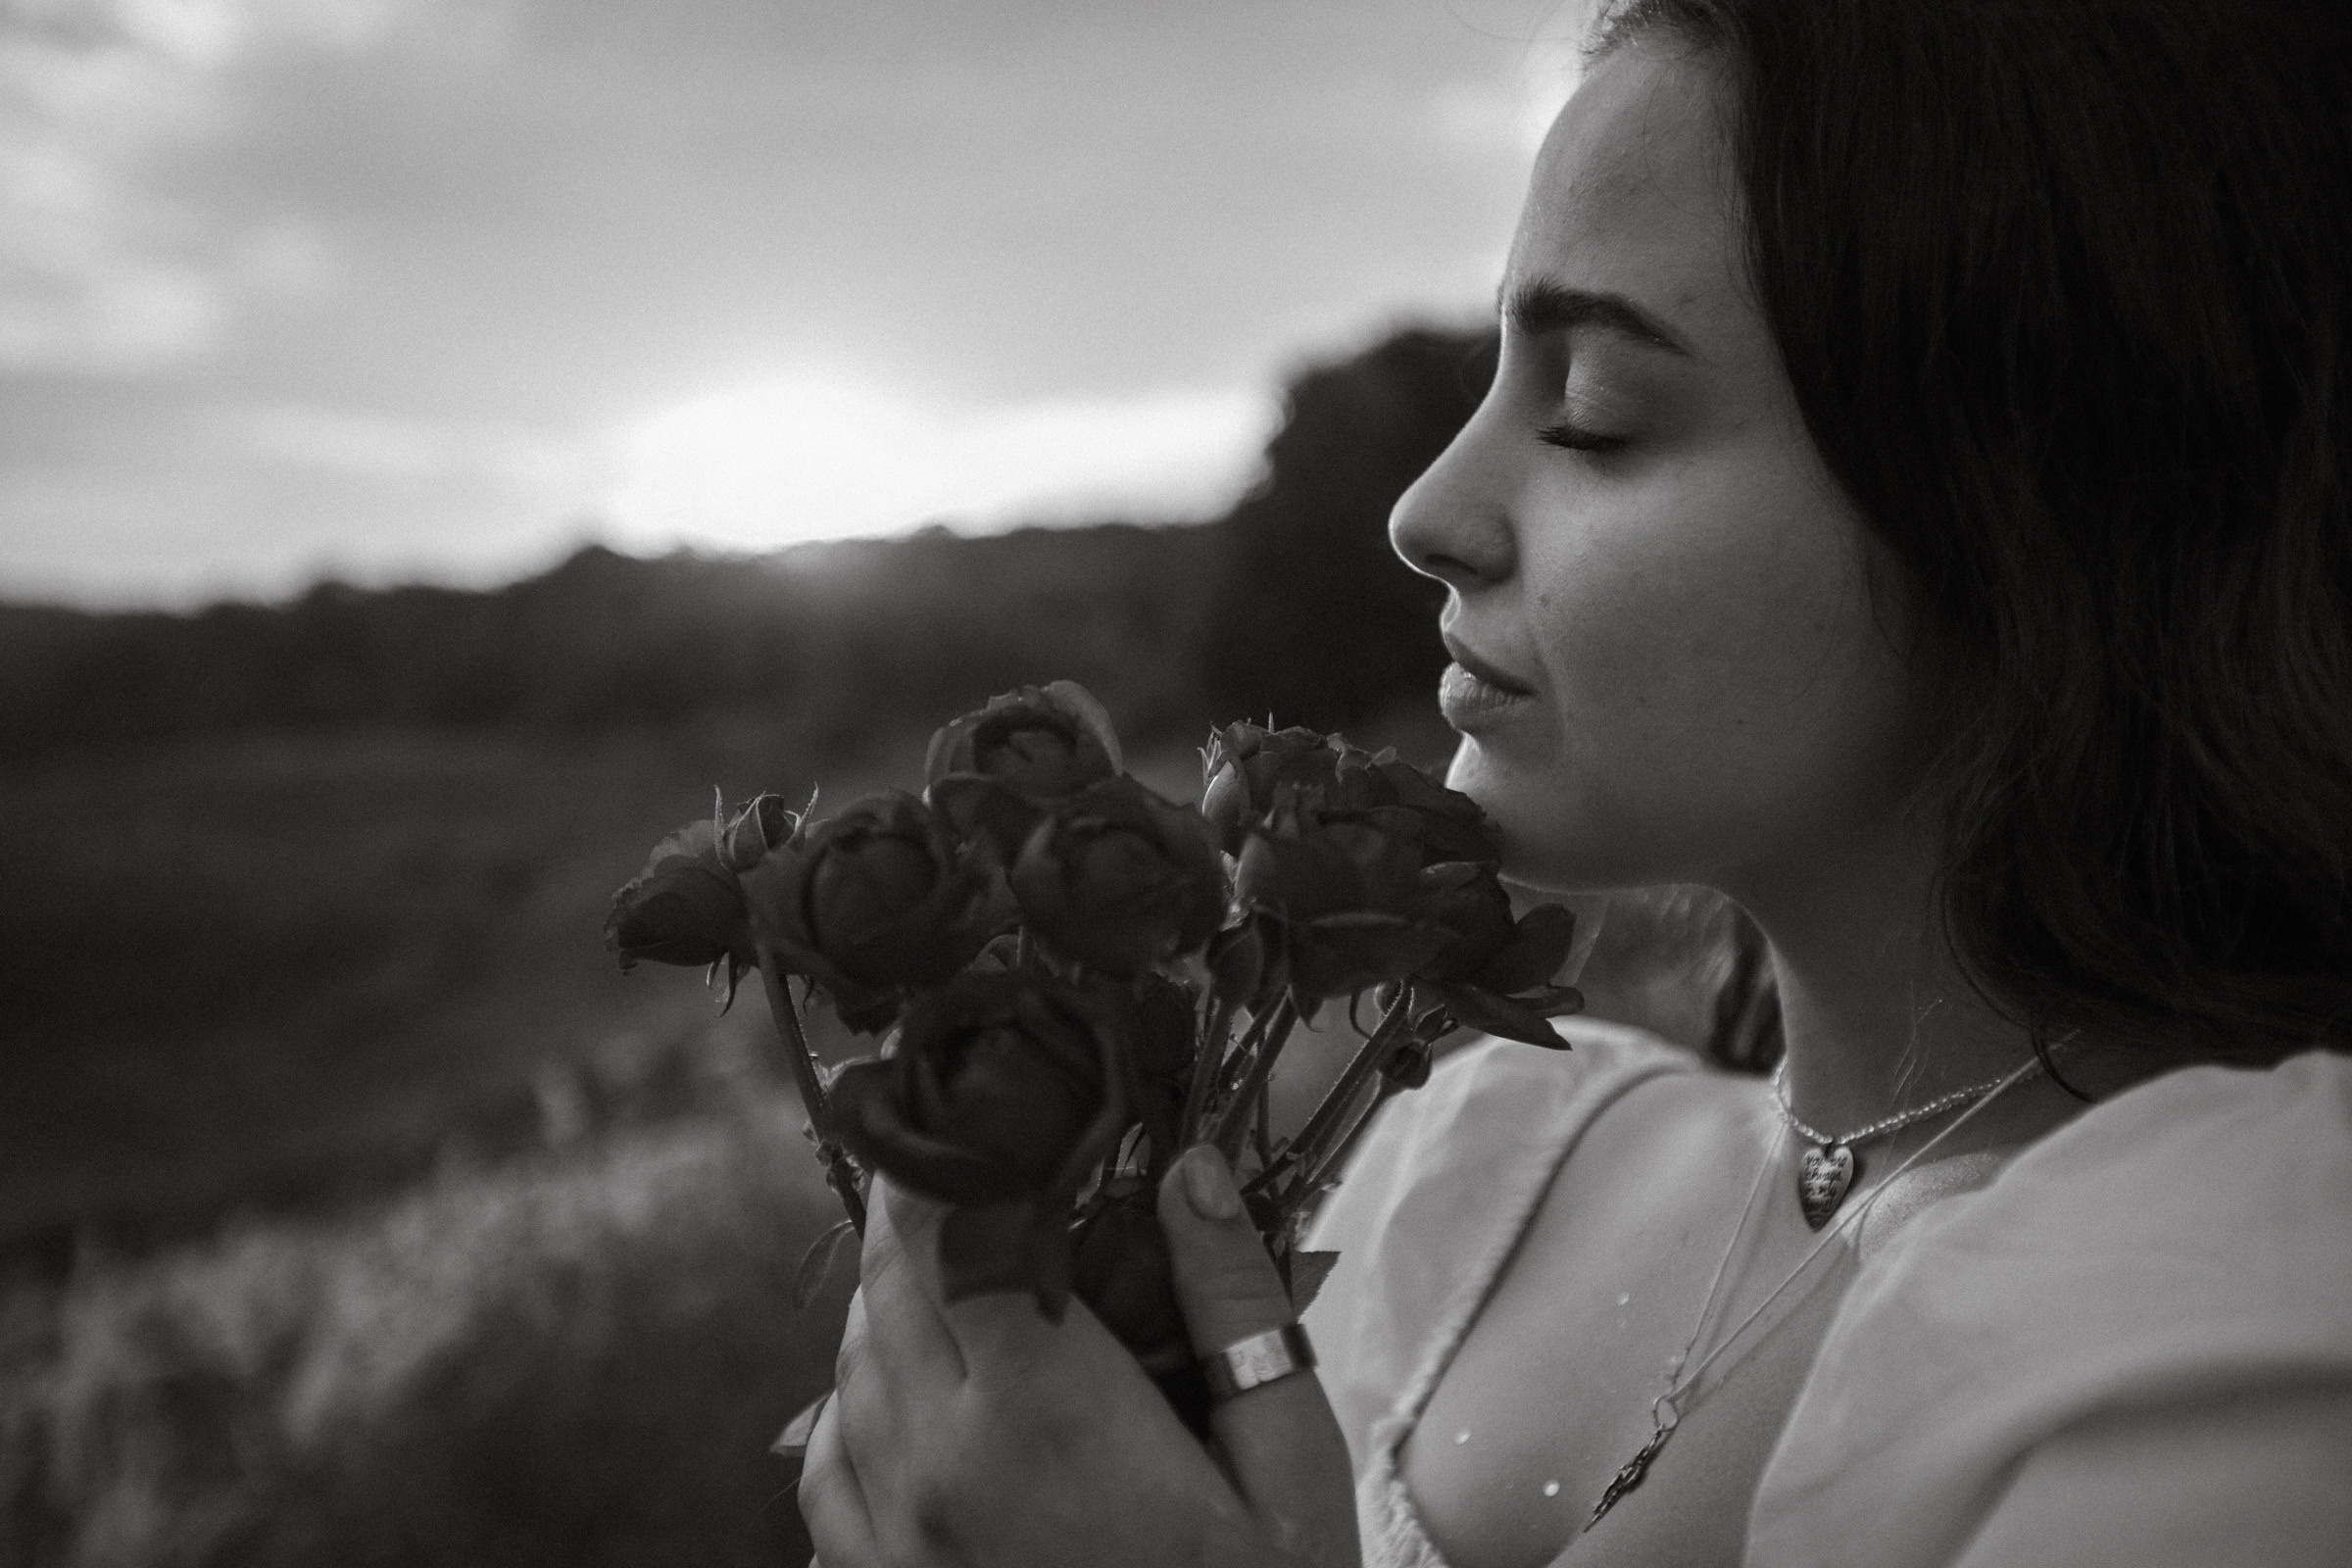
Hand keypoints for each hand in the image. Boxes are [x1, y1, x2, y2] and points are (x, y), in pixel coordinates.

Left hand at [799, 1146, 1358, 1566]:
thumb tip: (1189, 1168)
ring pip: (845, 1368)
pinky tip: (926, 1402)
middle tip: (977, 1173)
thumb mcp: (1289, 1473)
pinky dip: (861, 1406)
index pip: (949, 1229)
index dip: (955, 1155)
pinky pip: (828, 1463)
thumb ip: (1236, 1308)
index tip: (973, 1103)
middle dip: (924, 1213)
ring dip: (893, 1306)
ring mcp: (887, 1540)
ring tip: (967, 1282)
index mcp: (1039, 1417)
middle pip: (885, 1286)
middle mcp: (932, 1468)